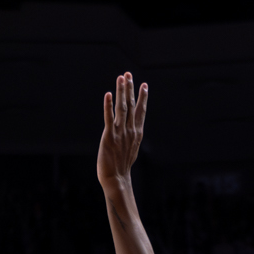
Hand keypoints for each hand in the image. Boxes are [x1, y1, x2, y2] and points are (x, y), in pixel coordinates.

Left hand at [96, 72, 147, 189]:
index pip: (141, 111)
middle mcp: (130, 130)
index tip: (144, 85)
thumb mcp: (131, 148)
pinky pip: (109, 118)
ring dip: (122, 92)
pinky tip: (109, 94)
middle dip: (130, 89)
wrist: (117, 179)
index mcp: (136, 133)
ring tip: (121, 78)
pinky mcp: (109, 137)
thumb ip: (132, 136)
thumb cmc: (122, 166)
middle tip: (128, 74)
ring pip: (122, 108)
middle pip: (131, 105)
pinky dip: (109, 106)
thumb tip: (134, 130)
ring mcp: (120, 133)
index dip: (142, 97)